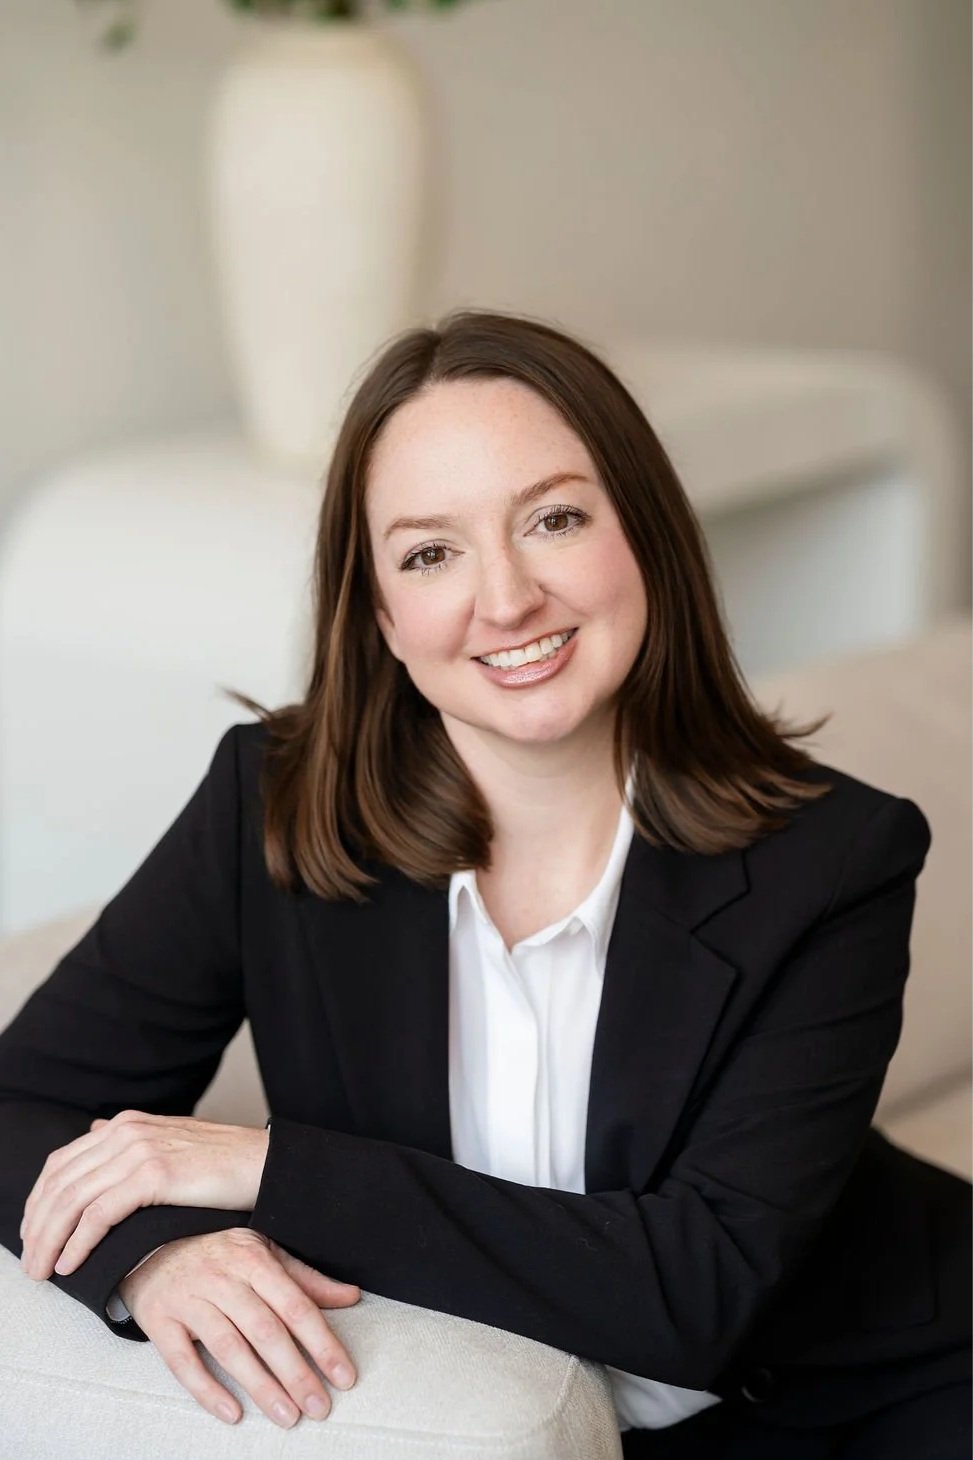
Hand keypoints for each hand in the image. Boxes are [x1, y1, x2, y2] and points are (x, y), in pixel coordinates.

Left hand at [19, 1110, 269, 1279]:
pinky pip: (99, 1213)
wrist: (265, 1165)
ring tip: (43, 1272)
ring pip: (72, 1200)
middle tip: (31, 1264)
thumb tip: (94, 1134)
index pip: (62, 1163)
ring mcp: (140, 1150)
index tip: (32, 1235)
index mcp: (126, 1124)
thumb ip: (130, 1144)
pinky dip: (78, 1242)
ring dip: (49, 1240)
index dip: (38, 1202)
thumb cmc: (222, 1165)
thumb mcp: (168, 1145)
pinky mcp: (154, 1174)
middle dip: (37, 1227)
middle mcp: (126, 1131)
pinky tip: (71, 1263)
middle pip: (60, 1182)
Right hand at [119, 1227, 360, 1427]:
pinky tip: (232, 1413)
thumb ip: (305, 1279)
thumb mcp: (263, 1254)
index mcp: (254, 1260)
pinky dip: (208, 1390)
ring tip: (288, 1416)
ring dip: (261, 1387)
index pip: (296, 1306)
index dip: (323, 1343)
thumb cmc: (219, 1255)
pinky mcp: (160, 1322)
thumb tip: (351, 1296)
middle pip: (266, 1331)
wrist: (151, 1245)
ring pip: (230, 1348)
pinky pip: (184, 1362)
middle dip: (296, 1373)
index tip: (344, 1376)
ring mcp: (190, 1300)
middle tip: (319, 1407)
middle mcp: (223, 1278)